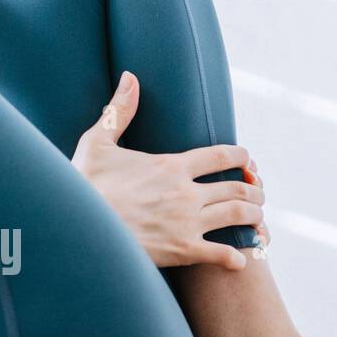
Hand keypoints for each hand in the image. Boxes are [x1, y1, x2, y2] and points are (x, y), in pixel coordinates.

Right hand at [71, 72, 265, 269]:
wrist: (77, 228)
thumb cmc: (84, 185)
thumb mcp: (97, 143)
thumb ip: (119, 111)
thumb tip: (130, 77)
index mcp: (172, 165)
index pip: (221, 156)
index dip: (241, 156)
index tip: (247, 160)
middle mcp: (186, 193)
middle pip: (237, 187)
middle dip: (254, 190)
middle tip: (259, 194)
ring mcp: (187, 223)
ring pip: (238, 215)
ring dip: (254, 217)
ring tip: (257, 219)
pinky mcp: (183, 251)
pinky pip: (221, 254)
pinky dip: (235, 257)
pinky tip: (240, 259)